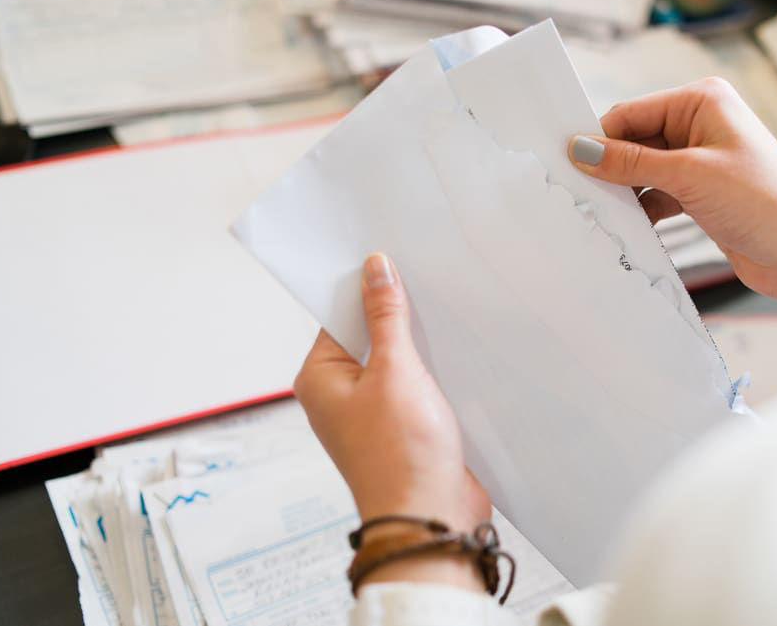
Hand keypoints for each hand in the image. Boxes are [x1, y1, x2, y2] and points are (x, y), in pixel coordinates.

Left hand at [294, 253, 489, 591]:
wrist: (431, 517)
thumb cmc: (400, 455)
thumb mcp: (394, 371)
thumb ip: (386, 318)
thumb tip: (375, 270)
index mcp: (320, 379)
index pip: (338, 316)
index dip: (365, 288)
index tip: (390, 259)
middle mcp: (340, 395)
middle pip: (369, 336)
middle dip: (397, 316)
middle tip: (426, 284)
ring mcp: (373, 413)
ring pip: (397, 361)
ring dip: (420, 345)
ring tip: (445, 320)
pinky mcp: (405, 426)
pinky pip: (416, 385)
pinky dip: (434, 371)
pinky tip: (456, 355)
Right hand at [569, 78, 776, 355]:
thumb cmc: (764, 202)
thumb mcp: (688, 177)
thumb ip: (630, 163)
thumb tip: (581, 149)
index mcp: (702, 101)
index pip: (633, 113)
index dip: (599, 137)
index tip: (565, 161)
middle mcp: (702, 124)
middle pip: (636, 140)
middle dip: (611, 166)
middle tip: (576, 190)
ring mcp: (703, 160)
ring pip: (645, 170)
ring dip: (626, 191)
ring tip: (600, 211)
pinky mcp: (703, 193)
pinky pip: (658, 193)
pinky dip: (643, 207)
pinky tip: (629, 225)